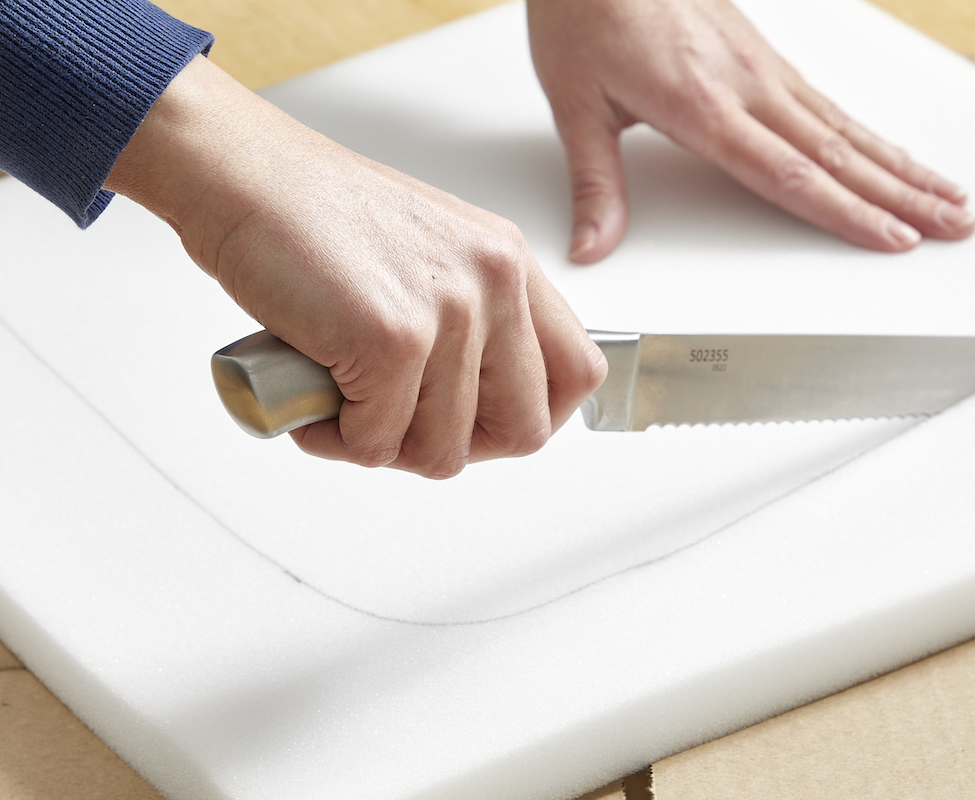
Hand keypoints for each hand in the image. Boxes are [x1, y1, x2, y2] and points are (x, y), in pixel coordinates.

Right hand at [107, 56, 605, 476]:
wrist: (243, 175)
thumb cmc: (318, 217)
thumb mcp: (433, 254)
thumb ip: (474, 317)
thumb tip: (481, 404)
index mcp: (510, 264)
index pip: (577, 373)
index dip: (531, 416)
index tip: (482, 424)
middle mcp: (495, 284)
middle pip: (523, 430)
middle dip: (455, 446)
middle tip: (400, 425)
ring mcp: (449, 313)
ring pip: (443, 450)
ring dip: (383, 445)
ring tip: (339, 401)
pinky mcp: (392, 340)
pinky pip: (377, 443)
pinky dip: (336, 440)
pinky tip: (312, 398)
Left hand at [527, 0, 974, 262]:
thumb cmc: (587, 12)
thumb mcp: (576, 103)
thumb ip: (596, 182)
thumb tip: (592, 246)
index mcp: (703, 105)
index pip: (789, 174)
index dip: (845, 213)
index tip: (892, 238)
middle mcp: (747, 86)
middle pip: (839, 154)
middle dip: (903, 196)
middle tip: (956, 225)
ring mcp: (762, 68)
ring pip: (847, 127)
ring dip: (902, 166)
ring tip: (949, 195)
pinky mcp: (763, 55)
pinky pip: (830, 104)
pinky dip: (870, 134)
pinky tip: (889, 153)